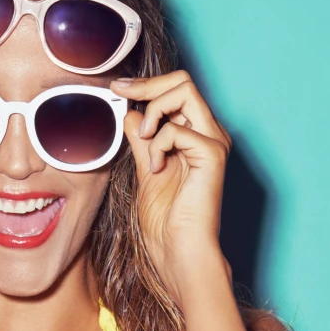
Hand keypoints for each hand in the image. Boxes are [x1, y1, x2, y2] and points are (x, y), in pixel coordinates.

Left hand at [112, 70, 233, 300]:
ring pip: (184, 92)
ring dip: (153, 112)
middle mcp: (209, 133)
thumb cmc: (165, 221)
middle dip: (148, 85)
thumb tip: (131, 114)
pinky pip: (177, 129)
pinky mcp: (212, 154)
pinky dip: (157, 145)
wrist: (177, 250)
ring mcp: (213, 142)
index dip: (147, 84)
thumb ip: (141, 141)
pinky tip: (155, 169)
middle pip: (184, 80)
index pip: (177, 88)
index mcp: (195, 135)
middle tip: (121, 93)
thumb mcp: (145, 168)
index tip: (116, 87)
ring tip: (144, 141)